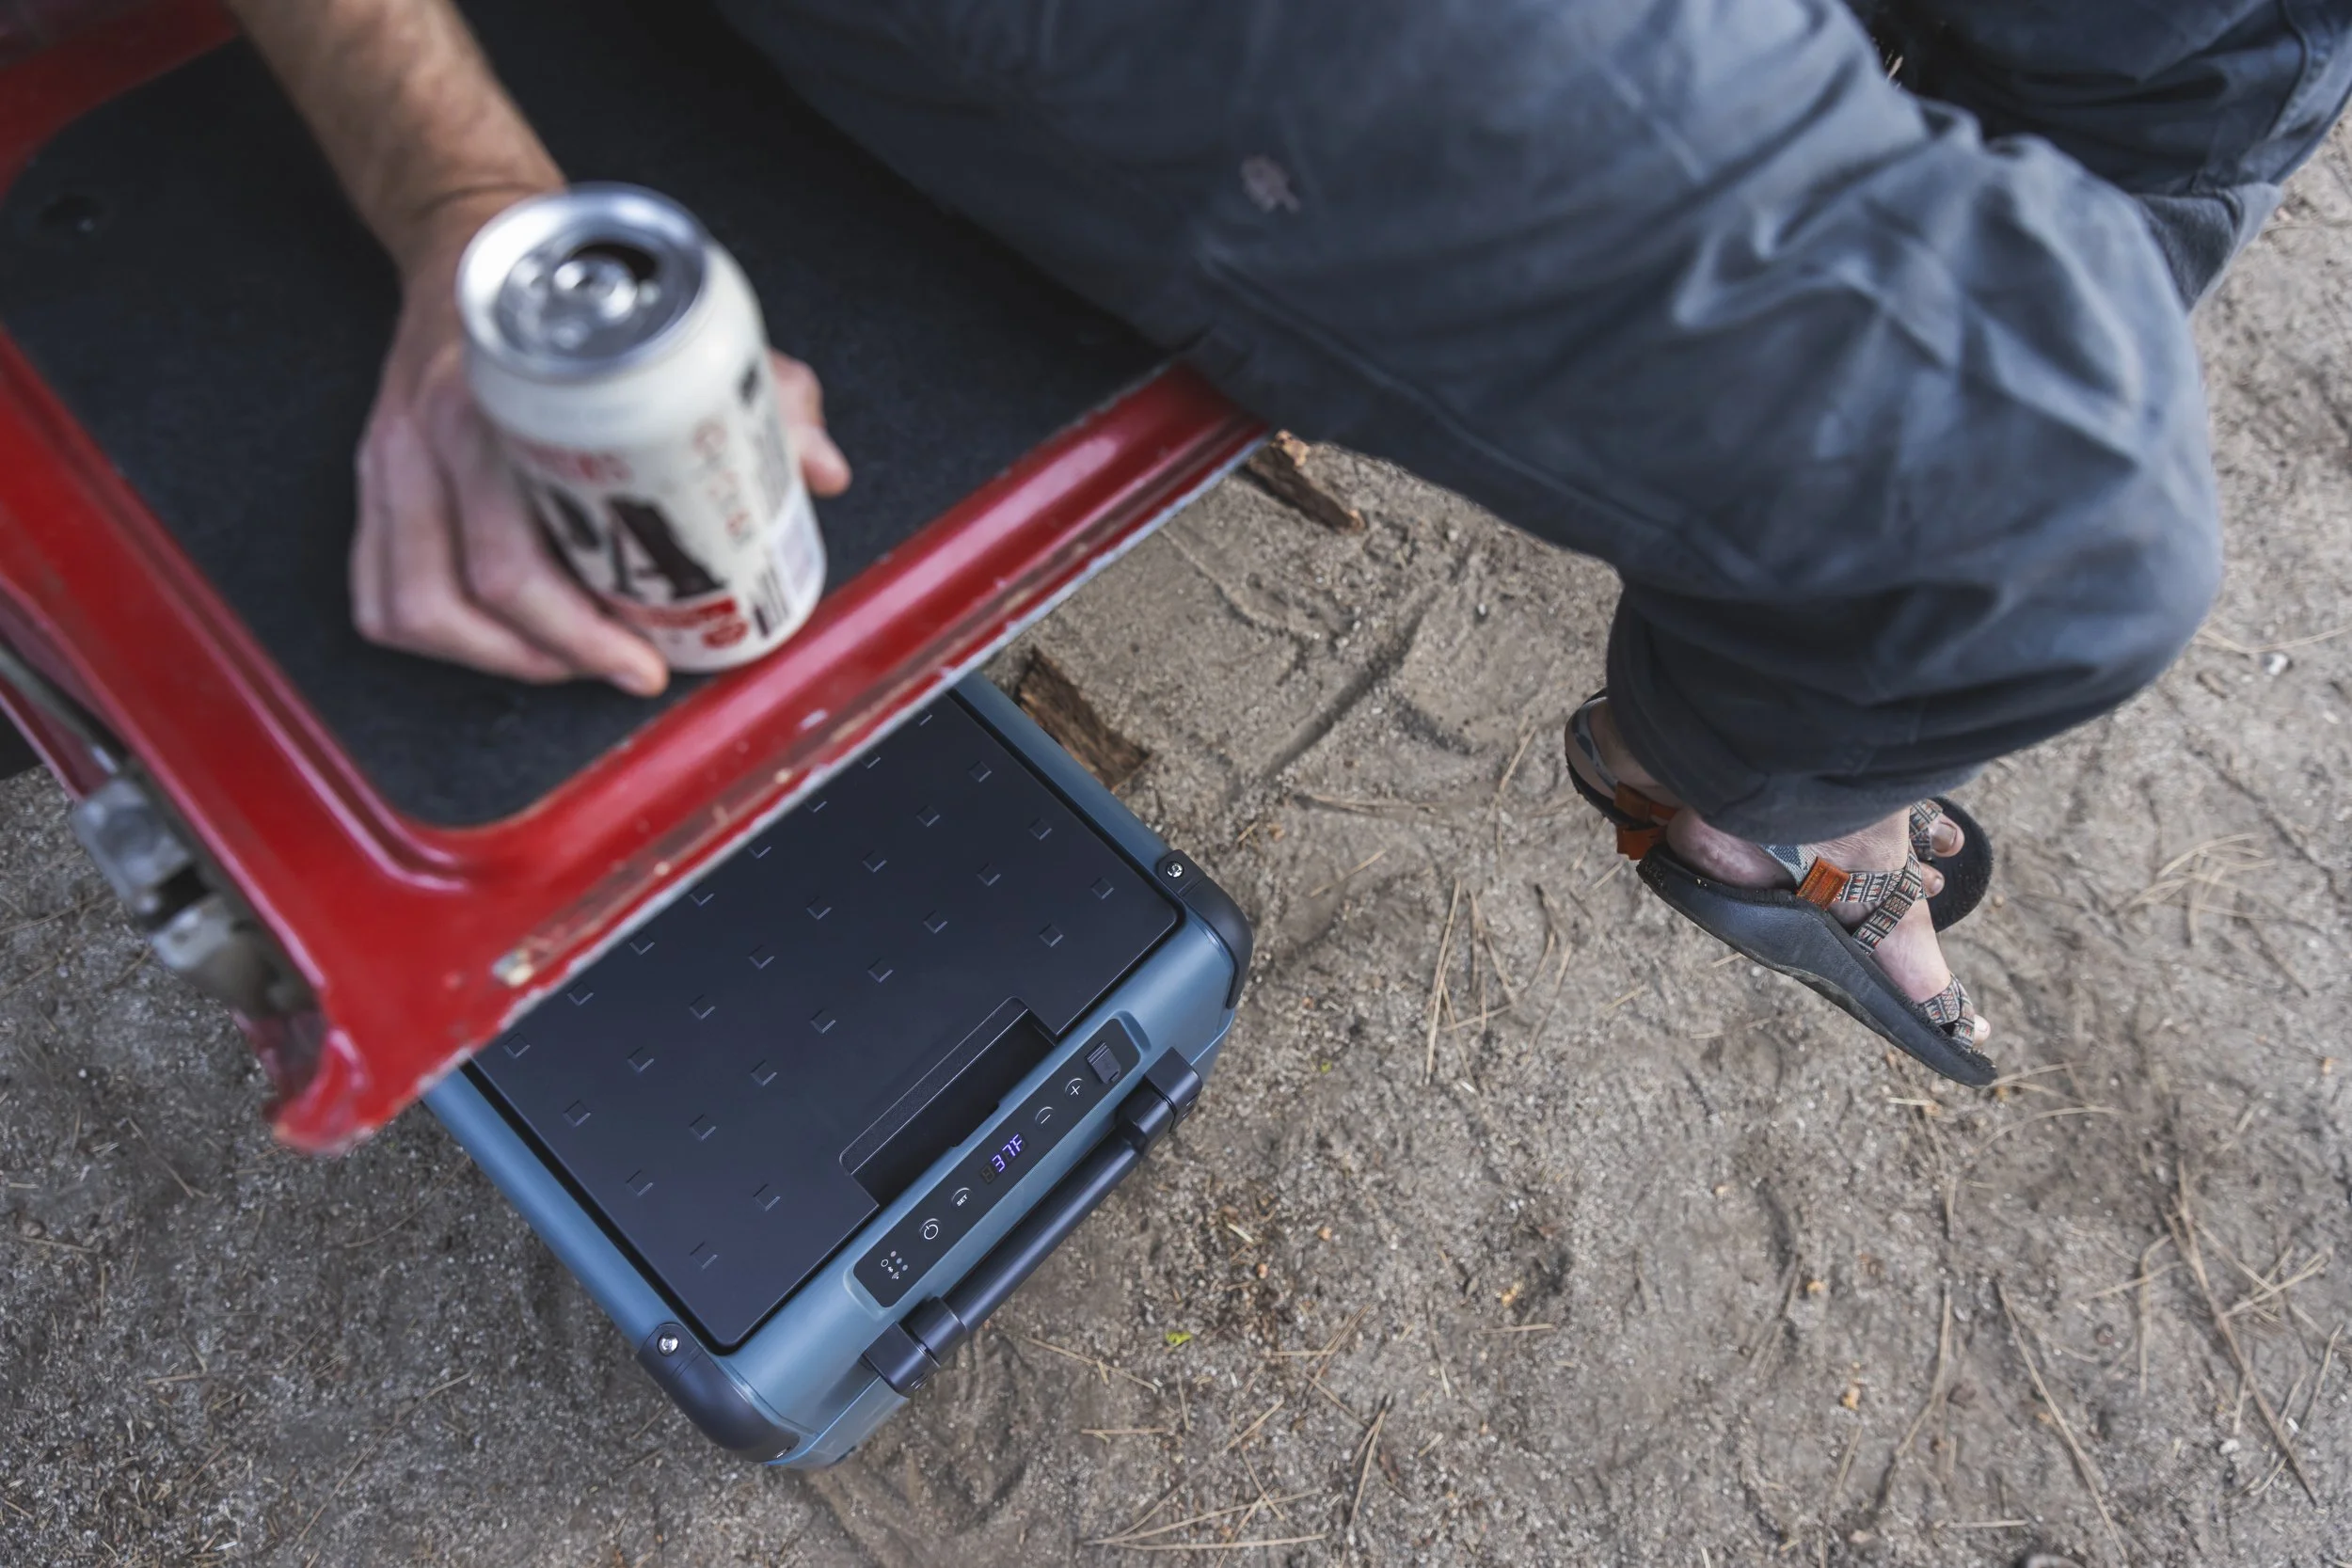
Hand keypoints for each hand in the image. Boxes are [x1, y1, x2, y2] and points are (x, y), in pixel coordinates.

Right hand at [348, 194, 851, 694]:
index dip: (581, 635)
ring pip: (410, 606)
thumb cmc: (583, 301)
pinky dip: (434, 633)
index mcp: (503, 407)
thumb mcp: (685, 340)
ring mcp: (395, 458)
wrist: (490, 243)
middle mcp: (435, 437)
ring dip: (490, 656)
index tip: (646, 662)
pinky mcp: (377, 476)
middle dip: (553, 656)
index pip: (518, 564)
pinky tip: (496, 639)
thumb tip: (823, 471)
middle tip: (624, 666)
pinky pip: (377, 588)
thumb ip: (764, 396)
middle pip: (465, 598)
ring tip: (565, 659)